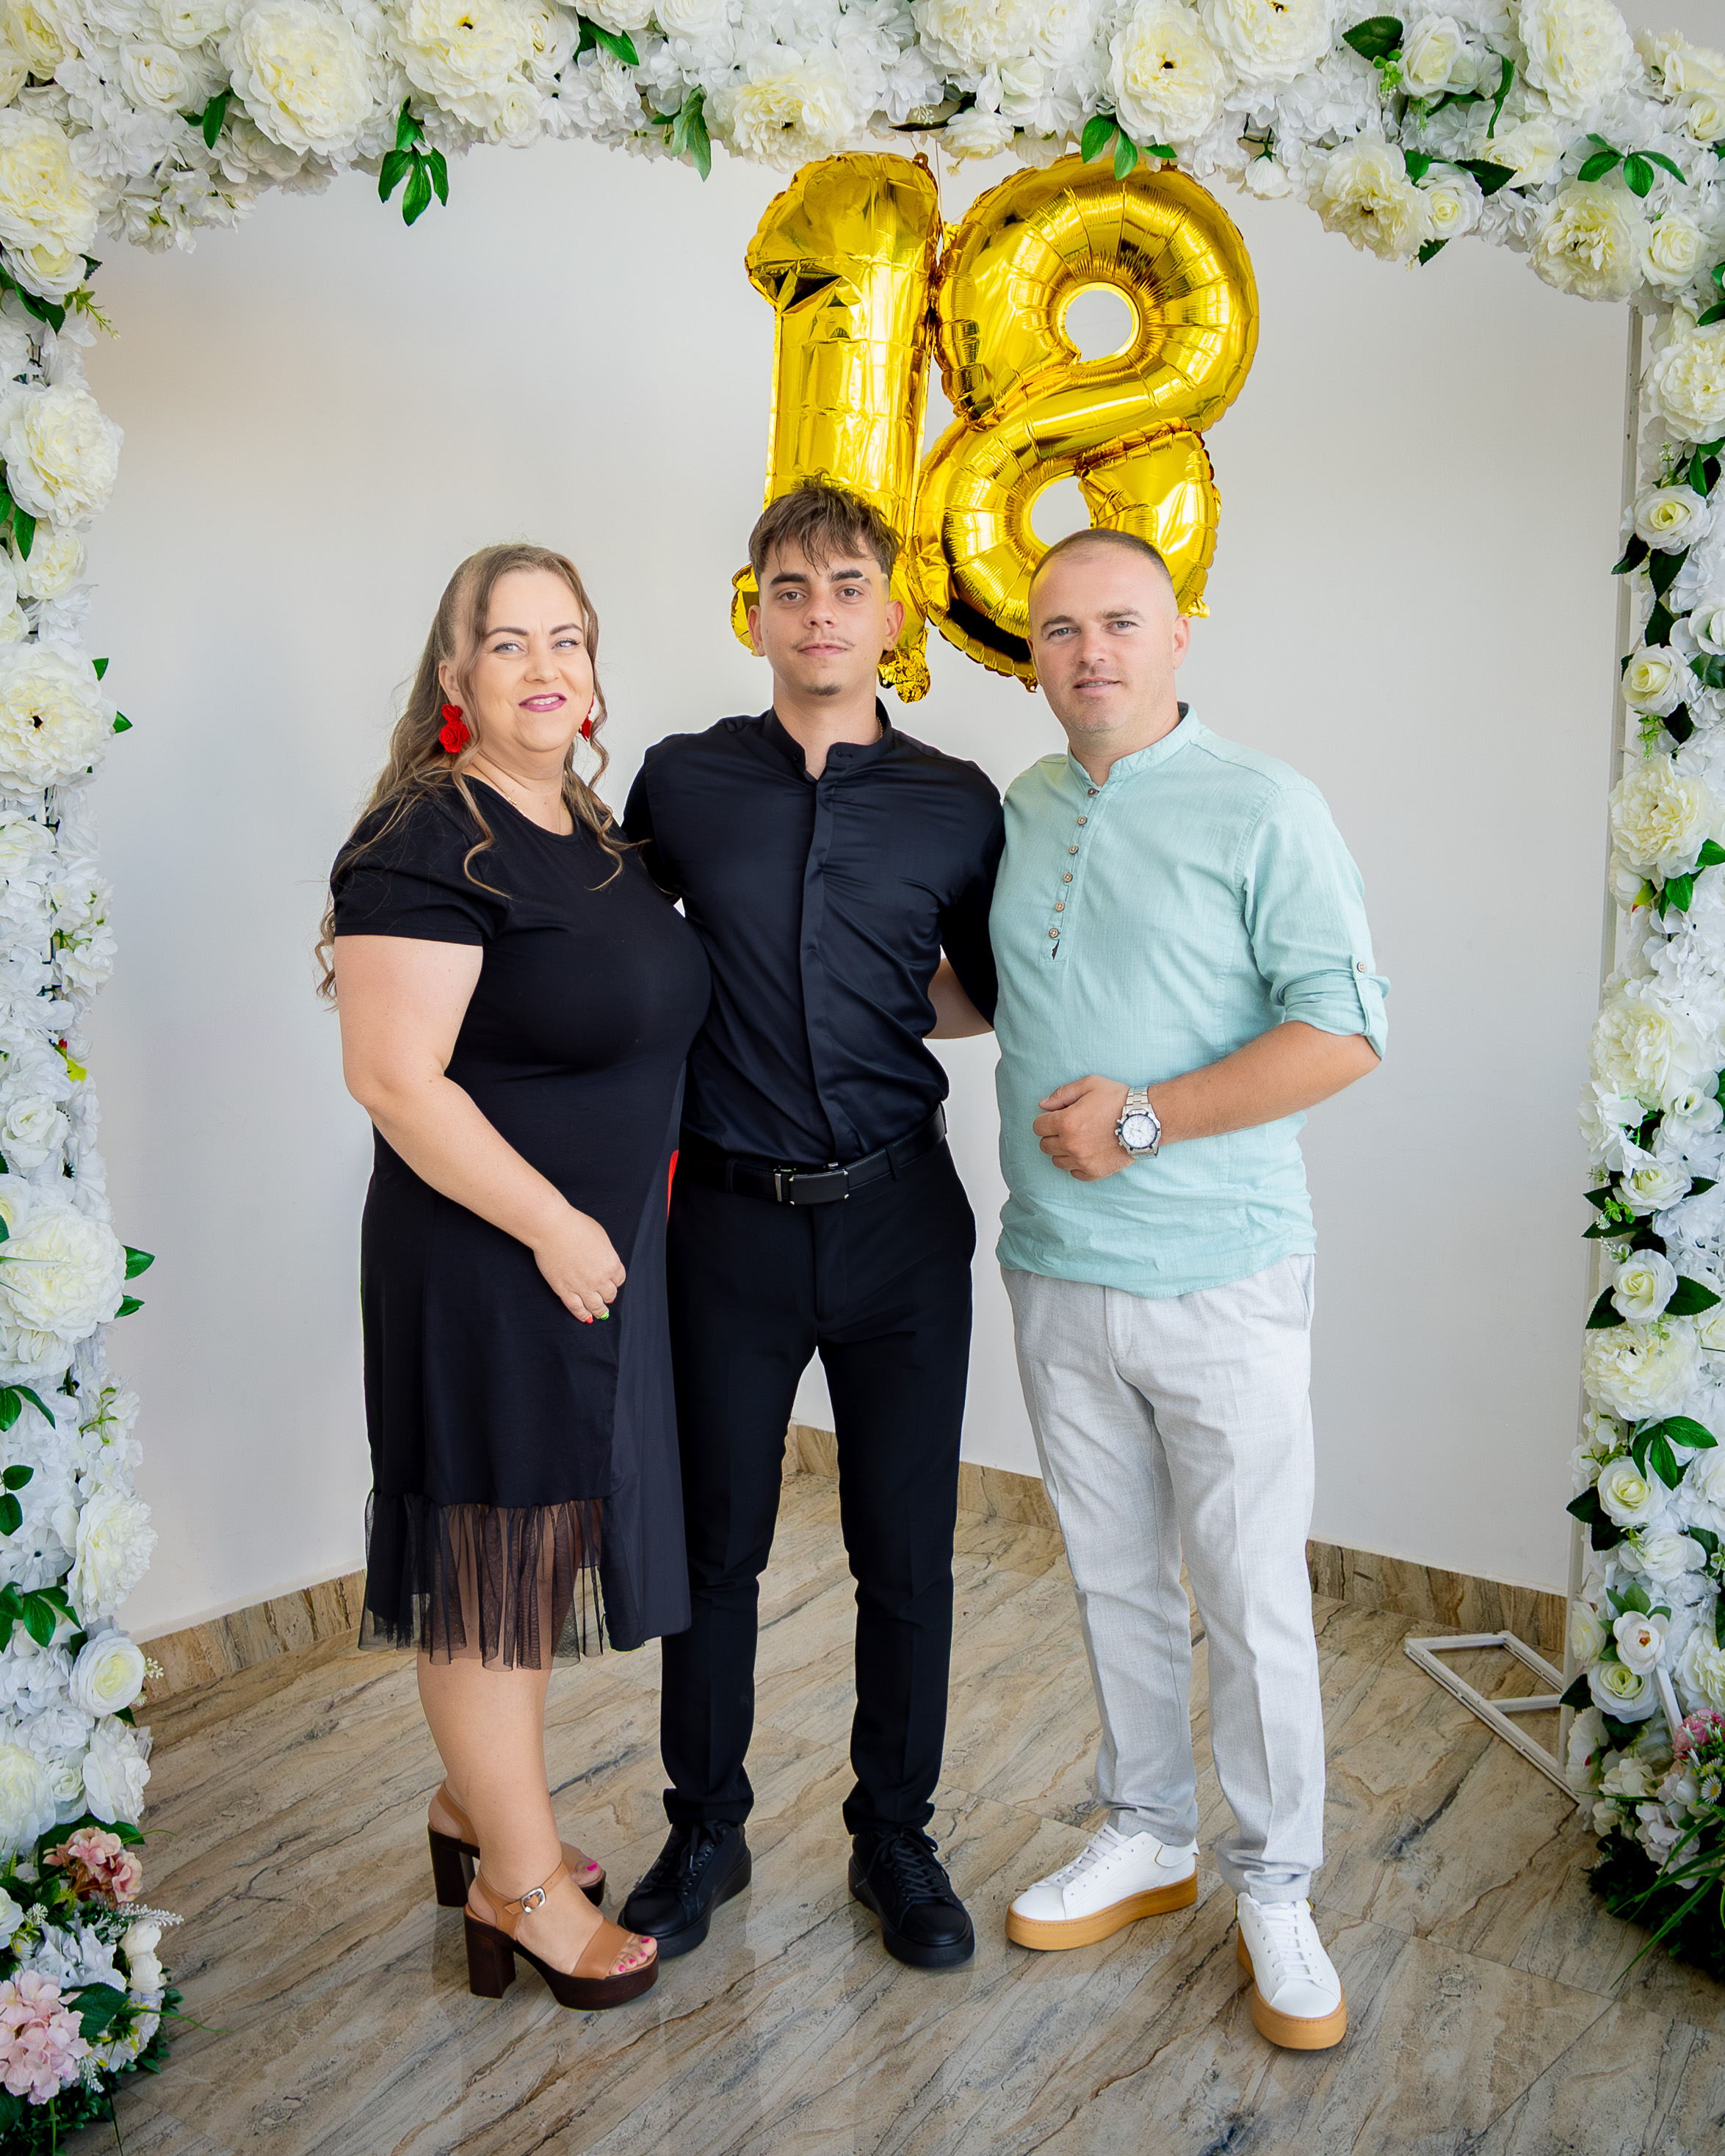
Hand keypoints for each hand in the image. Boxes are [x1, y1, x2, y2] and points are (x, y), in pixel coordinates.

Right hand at [533, 1206, 625, 1322]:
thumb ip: (606, 1253)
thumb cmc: (576, 1226)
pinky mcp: (564, 1290)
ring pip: (595, 1306)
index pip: (619, 1279)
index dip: (615, 1281)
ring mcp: (582, 1286)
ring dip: (599, 1311)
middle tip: (607, 1298)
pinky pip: (576, 1308)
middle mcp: (600, 1279)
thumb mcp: (601, 1237)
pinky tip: (585, 1317)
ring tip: (600, 1314)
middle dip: (608, 1296)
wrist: (553, 1229)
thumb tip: (604, 1262)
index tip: (612, 1282)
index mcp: (611, 1264)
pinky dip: (582, 1315)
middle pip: (609, 1294)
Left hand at [1034, 1075, 1132, 1181]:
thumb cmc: (1118, 1099)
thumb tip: (1042, 1105)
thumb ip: (1062, 1094)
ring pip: (1057, 1161)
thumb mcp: (1089, 1085)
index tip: (1058, 1117)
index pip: (1038, 1127)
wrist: (1145, 1120)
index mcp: (1066, 1122)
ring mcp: (1082, 1161)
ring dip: (1063, 1151)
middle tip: (1070, 1128)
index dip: (1047, 1120)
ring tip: (1080, 1140)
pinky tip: (1087, 1153)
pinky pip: (1074, 1173)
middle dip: (1053, 1135)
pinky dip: (1077, 1165)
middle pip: (1045, 1145)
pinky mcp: (1094, 1172)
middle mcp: (1070, 1144)